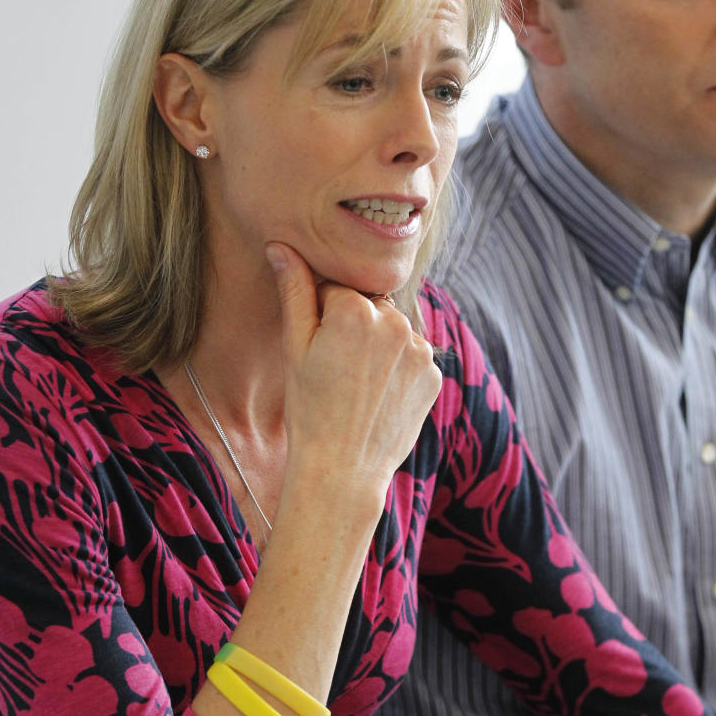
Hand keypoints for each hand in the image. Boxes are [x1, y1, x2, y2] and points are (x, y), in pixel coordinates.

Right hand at [266, 242, 441, 501]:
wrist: (342, 470)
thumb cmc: (308, 410)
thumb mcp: (294, 348)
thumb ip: (295, 291)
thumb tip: (281, 245)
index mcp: (355, 307)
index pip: (338, 289)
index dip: (322, 317)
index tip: (316, 350)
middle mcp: (394, 321)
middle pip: (370, 307)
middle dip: (354, 327)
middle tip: (335, 370)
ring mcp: (419, 349)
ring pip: (393, 331)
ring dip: (379, 347)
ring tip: (357, 386)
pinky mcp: (434, 374)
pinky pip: (412, 358)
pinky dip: (397, 371)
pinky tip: (378, 397)